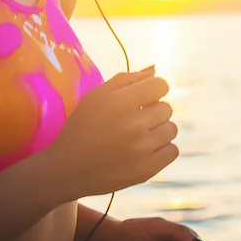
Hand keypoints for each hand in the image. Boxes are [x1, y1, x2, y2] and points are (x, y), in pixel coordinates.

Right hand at [42, 66, 179, 200]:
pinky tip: (144, 151)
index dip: (152, 90)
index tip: (141, 100)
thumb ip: (125, 80)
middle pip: (167, 108)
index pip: (161, 85)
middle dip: (153, 112)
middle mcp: (133, 124)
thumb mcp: (95, 97)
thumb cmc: (81, 128)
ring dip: (158, 131)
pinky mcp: (146, 170)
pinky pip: (173, 151)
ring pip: (171, 129)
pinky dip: (161, 150)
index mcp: (119, 102)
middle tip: (134, 121)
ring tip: (138, 137)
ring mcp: (141, 149)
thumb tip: (155, 70)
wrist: (67, 169)